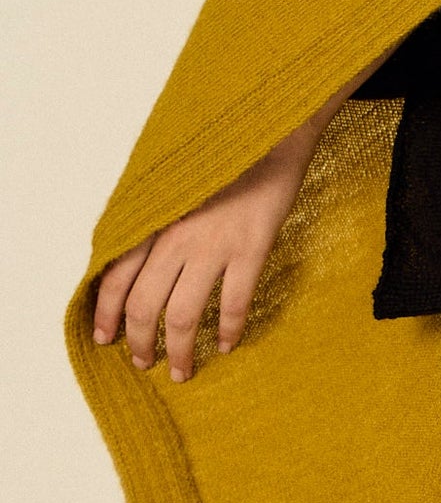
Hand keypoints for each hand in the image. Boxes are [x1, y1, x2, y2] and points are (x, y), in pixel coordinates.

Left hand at [90, 48, 390, 380]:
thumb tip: (138, 255)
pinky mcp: (251, 248)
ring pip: (182, 314)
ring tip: (181, 370)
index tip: (106, 338)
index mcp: (155, 220)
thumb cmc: (226, 155)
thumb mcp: (177, 183)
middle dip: (140, 343)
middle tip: (144, 363)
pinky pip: (233, 302)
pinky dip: (228, 330)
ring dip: (177, 349)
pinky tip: (227, 344)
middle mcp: (176, 238)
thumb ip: (158, 218)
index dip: (107, 314)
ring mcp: (213, 245)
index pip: (116, 278)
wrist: (272, 132)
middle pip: (144, 306)